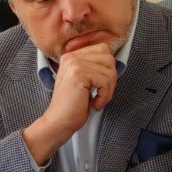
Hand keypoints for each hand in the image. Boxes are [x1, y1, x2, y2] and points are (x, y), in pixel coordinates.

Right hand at [22, 43, 116, 163]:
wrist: (59, 121)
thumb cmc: (72, 105)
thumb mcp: (83, 80)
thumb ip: (93, 66)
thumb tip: (112, 61)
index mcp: (71, 56)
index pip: (102, 50)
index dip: (107, 69)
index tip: (99, 84)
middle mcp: (71, 57)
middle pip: (108, 58)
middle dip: (110, 78)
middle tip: (100, 92)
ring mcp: (74, 64)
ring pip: (109, 70)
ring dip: (108, 89)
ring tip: (97, 99)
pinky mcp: (79, 74)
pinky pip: (105, 81)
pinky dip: (105, 96)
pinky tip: (94, 103)